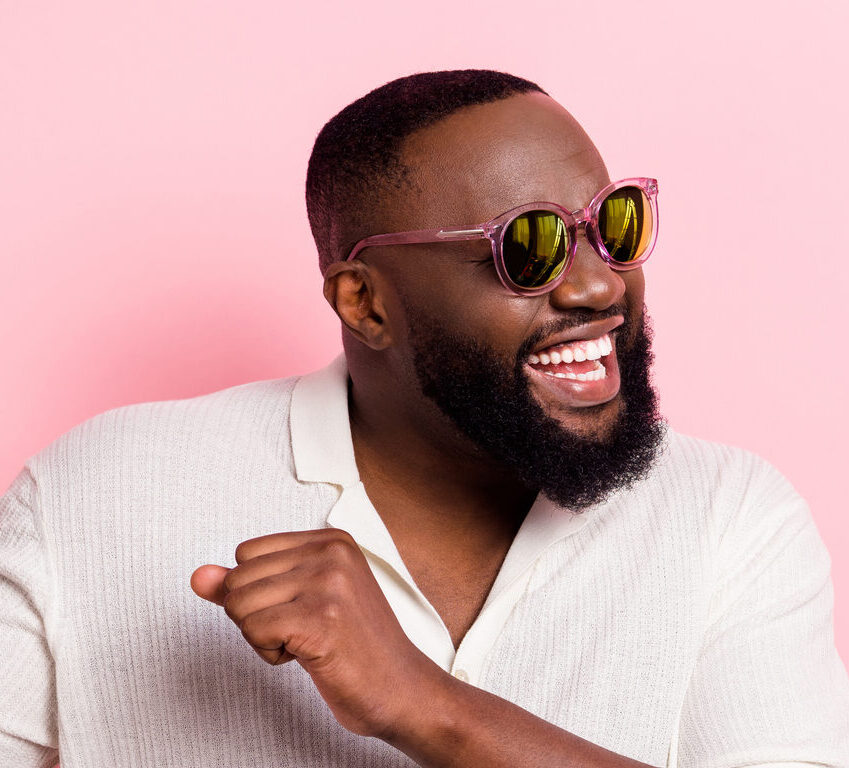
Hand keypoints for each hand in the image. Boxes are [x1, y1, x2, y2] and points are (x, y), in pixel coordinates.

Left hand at [190, 527, 444, 738]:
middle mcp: (330, 553)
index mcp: (331, 540)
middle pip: (238, 578)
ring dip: (262, 636)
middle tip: (303, 630)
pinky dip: (269, 653)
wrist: (401, 688)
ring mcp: (327, 584)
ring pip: (239, 604)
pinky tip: (307, 654)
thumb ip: (248, 585)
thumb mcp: (301, 601)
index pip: (247, 552)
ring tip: (307, 641)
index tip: (298, 608)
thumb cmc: (354, 647)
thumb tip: (199, 577)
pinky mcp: (320, 619)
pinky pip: (253, 631)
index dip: (259, 590)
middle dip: (256, 614)